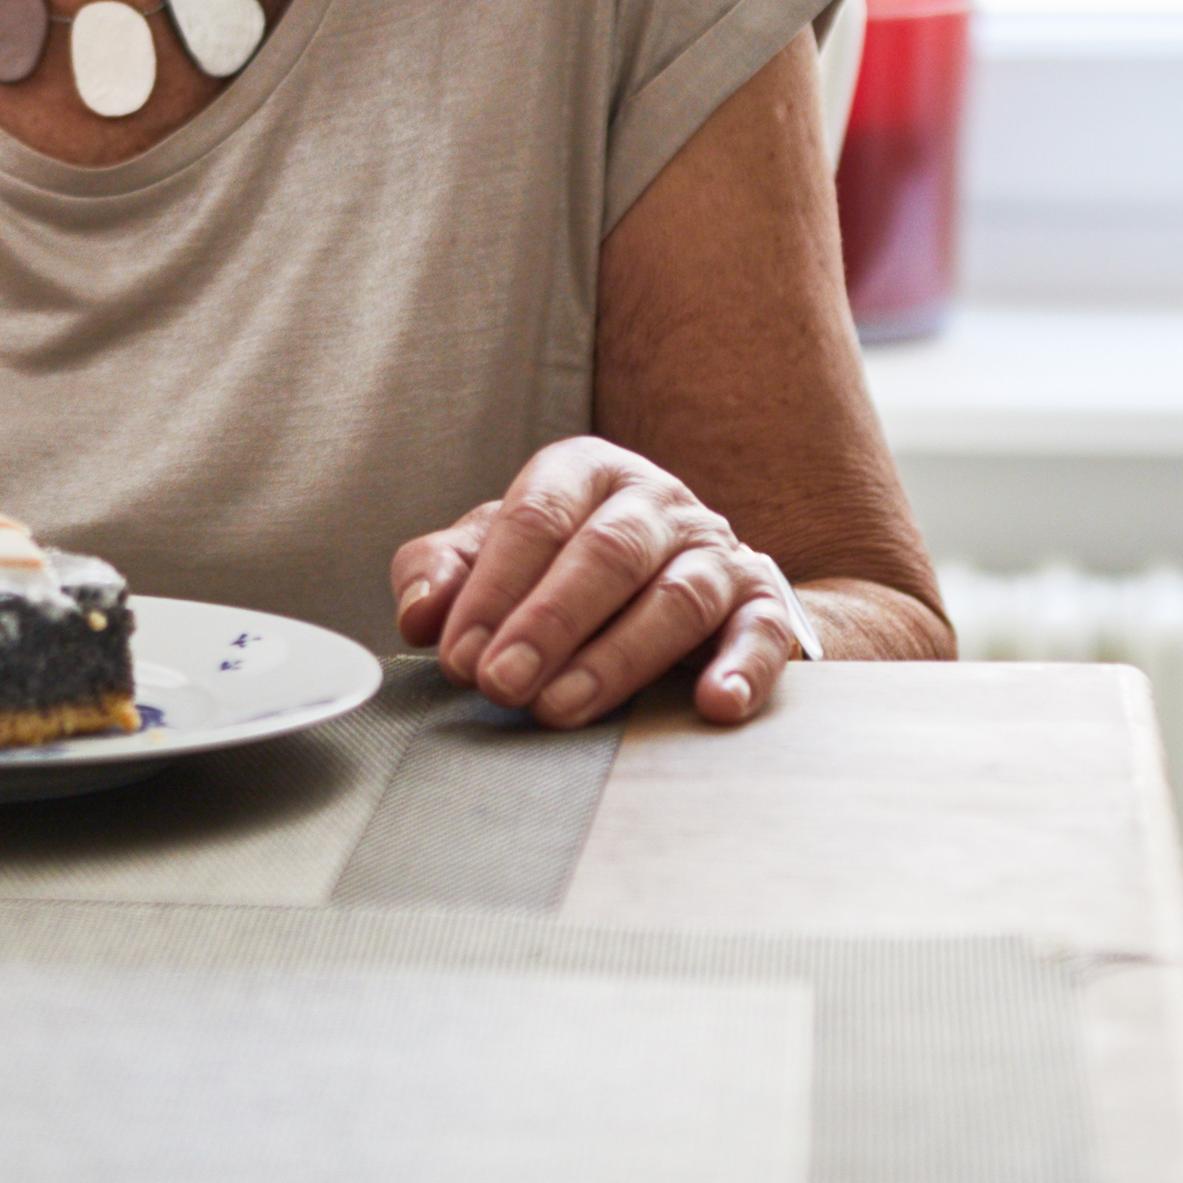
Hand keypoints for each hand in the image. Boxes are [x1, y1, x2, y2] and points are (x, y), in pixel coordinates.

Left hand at [390, 434, 814, 732]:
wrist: (684, 584)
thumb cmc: (569, 568)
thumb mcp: (499, 556)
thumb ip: (446, 573)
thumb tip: (418, 615)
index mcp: (585, 473)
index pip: (535, 518)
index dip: (493, 589)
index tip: (459, 655)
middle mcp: (656, 502)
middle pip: (607, 553)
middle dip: (547, 623)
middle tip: (500, 684)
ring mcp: (716, 550)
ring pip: (677, 596)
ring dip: (616, 658)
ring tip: (562, 708)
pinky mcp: (763, 604)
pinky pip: (762, 632)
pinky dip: (742, 669)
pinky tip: (713, 704)